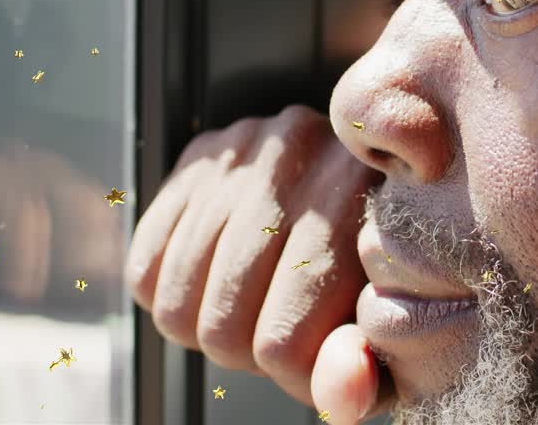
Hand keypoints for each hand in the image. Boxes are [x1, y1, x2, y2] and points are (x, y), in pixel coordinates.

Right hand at [126, 105, 392, 417]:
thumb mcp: (392, 340)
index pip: (285, 342)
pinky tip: (220, 279)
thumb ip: (367, 373)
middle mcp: (303, 154)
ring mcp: (244, 148)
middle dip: (248, 352)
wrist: (369, 195)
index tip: (318, 356)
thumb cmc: (380, 282)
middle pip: (223, 326)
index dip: (295, 373)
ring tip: (258, 304)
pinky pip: (144, 267)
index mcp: (365, 205)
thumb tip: (341, 389)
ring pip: (177, 303)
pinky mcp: (202, 155)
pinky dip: (173, 293)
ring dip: (210, 324)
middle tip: (284, 327)